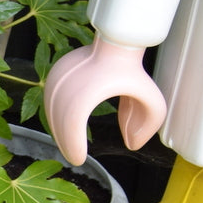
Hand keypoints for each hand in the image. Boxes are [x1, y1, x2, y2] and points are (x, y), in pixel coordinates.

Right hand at [44, 35, 166, 164]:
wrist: (116, 42)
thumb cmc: (134, 72)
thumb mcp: (152, 99)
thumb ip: (149, 124)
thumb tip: (132, 145)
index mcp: (87, 91)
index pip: (71, 126)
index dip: (73, 146)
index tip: (79, 160)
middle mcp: (66, 85)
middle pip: (59, 123)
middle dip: (66, 144)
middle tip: (75, 157)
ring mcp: (56, 79)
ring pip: (52, 115)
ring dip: (60, 132)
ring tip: (70, 145)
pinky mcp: (53, 77)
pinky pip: (50, 105)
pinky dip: (56, 119)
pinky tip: (64, 128)